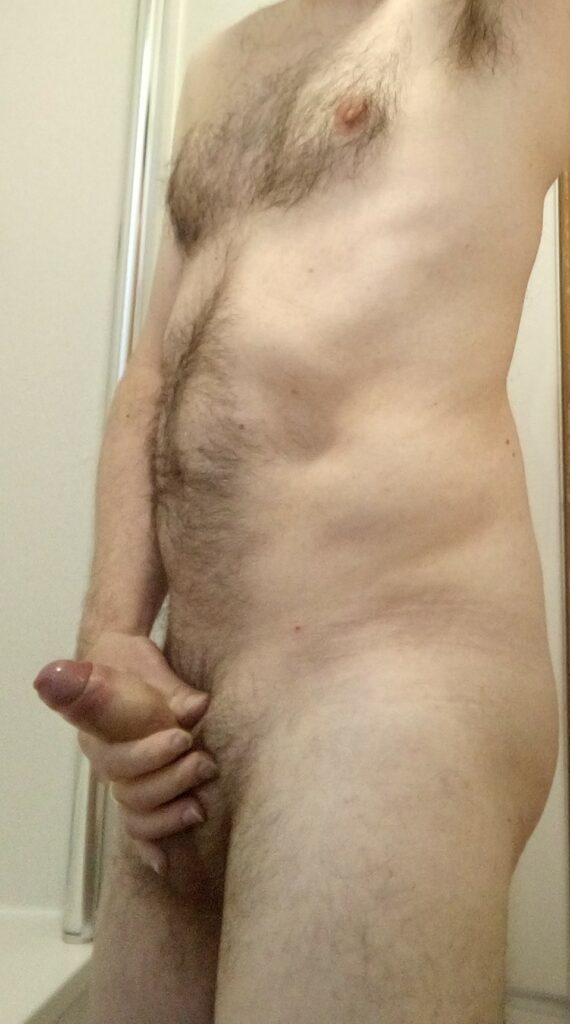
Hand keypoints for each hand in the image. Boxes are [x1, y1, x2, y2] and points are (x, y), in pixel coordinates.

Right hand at [33, 632, 217, 874]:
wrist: (119, 664)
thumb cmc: (136, 666)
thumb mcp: (152, 670)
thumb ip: (172, 693)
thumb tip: (196, 709)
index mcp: (102, 733)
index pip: (121, 757)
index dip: (151, 752)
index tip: (184, 736)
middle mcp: (107, 762)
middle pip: (131, 791)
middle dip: (171, 780)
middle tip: (205, 763)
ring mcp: (122, 780)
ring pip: (135, 811)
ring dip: (167, 815)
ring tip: (199, 808)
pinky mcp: (138, 790)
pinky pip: (137, 826)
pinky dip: (148, 846)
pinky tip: (164, 864)